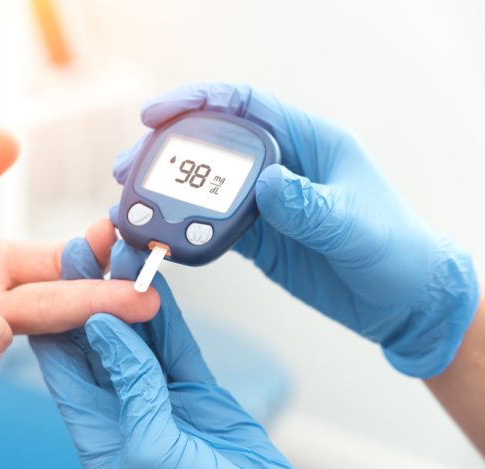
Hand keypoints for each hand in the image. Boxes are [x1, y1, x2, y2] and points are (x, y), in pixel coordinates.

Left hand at [30, 239, 311, 468]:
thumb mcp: (152, 449)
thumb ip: (130, 386)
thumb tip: (102, 327)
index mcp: (98, 434)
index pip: (64, 366)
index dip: (59, 315)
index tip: (59, 271)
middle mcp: (122, 411)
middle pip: (98, 340)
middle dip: (92, 291)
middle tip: (90, 244)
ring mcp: (160, 398)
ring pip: (138, 334)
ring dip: (128, 292)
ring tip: (122, 248)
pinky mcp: (195, 391)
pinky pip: (174, 343)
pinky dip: (166, 312)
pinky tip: (155, 282)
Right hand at [112, 82, 478, 377]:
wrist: (402, 302)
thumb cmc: (396, 251)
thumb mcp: (357, 226)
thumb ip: (311, 206)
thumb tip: (267, 185)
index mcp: (309, 143)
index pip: (246, 106)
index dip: (199, 102)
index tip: (157, 114)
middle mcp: (281, 166)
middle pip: (211, 143)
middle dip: (165, 150)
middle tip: (130, 169)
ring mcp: (266, 202)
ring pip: (204, 185)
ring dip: (166, 191)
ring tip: (132, 202)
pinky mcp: (258, 236)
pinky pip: (210, 224)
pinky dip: (183, 227)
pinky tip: (159, 233)